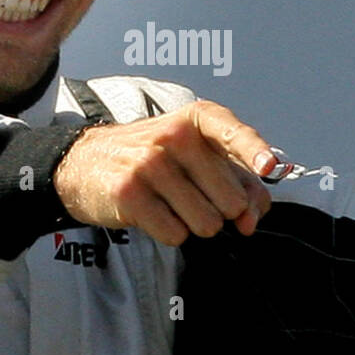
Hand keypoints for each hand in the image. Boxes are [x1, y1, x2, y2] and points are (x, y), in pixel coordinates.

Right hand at [53, 100, 276, 246]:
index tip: (268, 167)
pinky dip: (170, 233)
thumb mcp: (197, 157)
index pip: (233, 133)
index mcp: (196, 120)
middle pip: (230, 201)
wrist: (87, 162)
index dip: (255, 152)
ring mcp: (150, 163)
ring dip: (194, 224)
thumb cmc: (154, 159)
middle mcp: (174, 136)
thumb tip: (251, 221)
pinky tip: (153, 212)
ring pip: (206, 223)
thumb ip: (238, 183)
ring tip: (171, 204)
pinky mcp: (130, 193)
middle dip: (220, 211)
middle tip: (194, 197)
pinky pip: (176, 235)